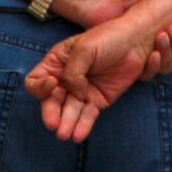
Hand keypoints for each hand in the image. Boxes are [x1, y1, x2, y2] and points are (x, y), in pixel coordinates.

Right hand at [22, 19, 171, 141]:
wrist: (136, 41)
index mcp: (57, 63)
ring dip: (66, 123)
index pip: (36, 81)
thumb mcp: (84, 48)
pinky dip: (83, 125)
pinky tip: (78, 134)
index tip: (52, 84)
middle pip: (51, 101)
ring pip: (69, 111)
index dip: (39, 87)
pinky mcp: (98, 100)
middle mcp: (66, 79)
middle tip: (54, 124)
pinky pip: (87, 115)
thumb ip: (73, 72)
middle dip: (51, 112)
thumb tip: (75, 93)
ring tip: (65, 134)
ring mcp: (82, 91)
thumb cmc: (108, 37)